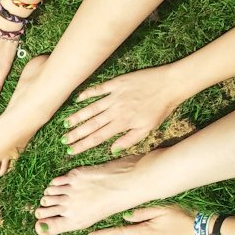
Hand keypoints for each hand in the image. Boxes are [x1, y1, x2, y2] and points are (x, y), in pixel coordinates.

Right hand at [63, 65, 183, 154]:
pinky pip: (98, 89)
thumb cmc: (161, 109)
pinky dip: (87, 93)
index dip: (83, 145)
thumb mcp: (147, 129)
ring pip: (91, 108)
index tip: (71, 151)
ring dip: (77, 116)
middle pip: (91, 125)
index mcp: (122, 123)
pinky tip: (78, 99)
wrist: (171, 84)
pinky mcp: (117, 83)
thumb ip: (129, 140)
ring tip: (65, 124)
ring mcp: (114, 96)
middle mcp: (115, 111)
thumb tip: (112, 150)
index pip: (98, 137)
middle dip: (75, 134)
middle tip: (63, 140)